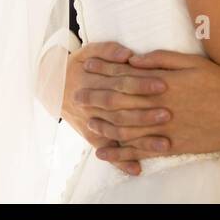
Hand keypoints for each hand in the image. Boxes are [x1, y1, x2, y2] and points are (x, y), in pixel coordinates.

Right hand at [60, 41, 169, 175]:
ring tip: (164, 144)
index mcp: (93, 80)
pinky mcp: (90, 136)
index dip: (141, 83)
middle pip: (120, 109)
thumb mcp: (88, 51)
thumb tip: (128, 55)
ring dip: (140, 141)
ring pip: (116, 133)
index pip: (120, 82)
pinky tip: (136, 169)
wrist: (52, 86)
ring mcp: (90, 122)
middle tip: (168, 114)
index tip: (163, 84)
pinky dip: (119, 161)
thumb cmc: (78, 65)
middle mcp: (91, 103)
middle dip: (144, 113)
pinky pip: (105, 150)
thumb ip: (108, 50)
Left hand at [84, 50, 219, 163]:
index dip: (103, 71)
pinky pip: (140, 150)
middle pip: (119, 103)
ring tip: (85, 120)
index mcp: (162, 83)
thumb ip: (160, 60)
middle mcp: (160, 106)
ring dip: (102, 124)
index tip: (86, 67)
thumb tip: (133, 60)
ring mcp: (165, 128)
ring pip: (125, 128)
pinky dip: (120, 152)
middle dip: (96, 98)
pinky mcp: (172, 146)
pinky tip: (104, 152)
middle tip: (76, 95)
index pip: (125, 76)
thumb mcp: (191, 62)